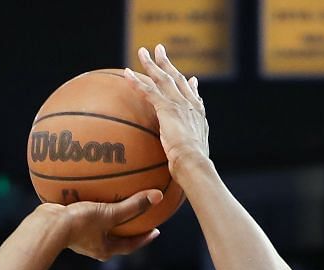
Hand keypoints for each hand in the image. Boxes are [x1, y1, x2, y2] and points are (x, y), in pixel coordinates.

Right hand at [45, 191, 162, 259]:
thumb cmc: (79, 224)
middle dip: (128, 228)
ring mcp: (80, 238)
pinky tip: (92, 192)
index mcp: (105, 249)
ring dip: (109, 218)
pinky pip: (86, 215)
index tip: (155, 231)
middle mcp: (94, 246)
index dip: (145, 238)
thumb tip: (158, 196)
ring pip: (100, 227)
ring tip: (116, 203)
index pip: (131, 245)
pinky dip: (92, 206)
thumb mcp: (109, 213)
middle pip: (117, 237)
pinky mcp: (69, 226)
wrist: (47, 226)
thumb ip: (133, 206)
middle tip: (140, 218)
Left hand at [126, 45, 208, 170]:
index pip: (192, 95)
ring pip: (162, 79)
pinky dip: (137, 82)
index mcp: (198, 114)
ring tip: (141, 52)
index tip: (190, 79)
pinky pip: (149, 92)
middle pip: (176, 78)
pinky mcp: (167, 109)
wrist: (194, 162)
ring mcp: (179, 104)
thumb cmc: (194, 165)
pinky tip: (126, 74)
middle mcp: (190, 105)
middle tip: (159, 49)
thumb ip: (192, 147)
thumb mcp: (196, 153)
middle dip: (167, 63)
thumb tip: (190, 155)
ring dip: (151, 64)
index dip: (189, 85)